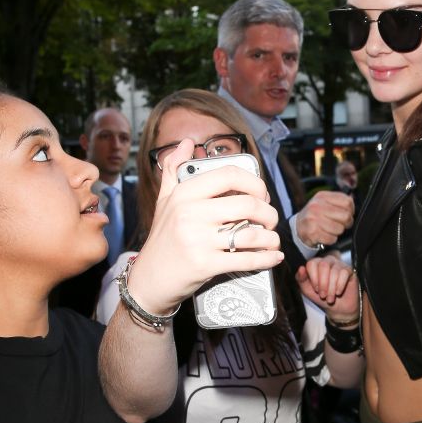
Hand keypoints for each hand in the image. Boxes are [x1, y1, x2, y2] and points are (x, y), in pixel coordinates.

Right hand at [126, 140, 282, 315]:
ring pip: (251, 233)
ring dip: (271, 238)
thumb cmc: (162, 239)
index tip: (261, 194)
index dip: (255, 183)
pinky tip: (273, 257)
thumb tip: (186, 143)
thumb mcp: (163, 201)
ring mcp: (197, 240)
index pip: (230, 175)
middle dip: (269, 213)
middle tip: (270, 220)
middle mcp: (190, 213)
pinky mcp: (205, 265)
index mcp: (185, 194)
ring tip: (272, 240)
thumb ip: (173, 170)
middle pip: (248, 204)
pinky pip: (245, 259)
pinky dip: (266, 259)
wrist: (148, 279)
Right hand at [295, 190, 353, 247]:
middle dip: (346, 223)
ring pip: (340, 229)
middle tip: (341, 224)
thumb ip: (337, 200)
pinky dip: (331, 239)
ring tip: (330, 229)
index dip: (351, 210)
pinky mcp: (313, 232)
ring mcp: (314, 219)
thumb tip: (352, 200)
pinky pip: (332, 238)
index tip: (346, 214)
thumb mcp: (323, 202)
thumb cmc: (314, 215)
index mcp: (322, 196)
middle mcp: (317, 206)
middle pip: (346, 216)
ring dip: (338, 232)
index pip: (347, 202)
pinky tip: (325, 235)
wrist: (298, 227)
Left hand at [296, 255, 358, 323]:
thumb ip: (301, 279)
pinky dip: (340, 285)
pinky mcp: (349, 270)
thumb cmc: (322, 297)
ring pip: (334, 271)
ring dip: (331, 288)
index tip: (316, 289)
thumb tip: (301, 268)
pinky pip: (344, 273)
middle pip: (324, 265)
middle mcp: (327, 261)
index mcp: (316, 264)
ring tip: (330, 298)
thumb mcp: (307, 290)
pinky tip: (338, 292)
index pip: (312, 263)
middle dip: (323, 283)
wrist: (337, 308)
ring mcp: (339, 264)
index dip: (313, 278)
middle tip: (323, 295)